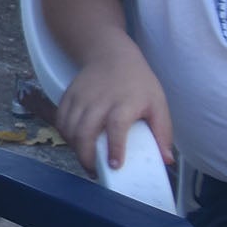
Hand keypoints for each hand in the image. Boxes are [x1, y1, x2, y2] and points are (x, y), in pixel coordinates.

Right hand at [55, 56, 173, 174]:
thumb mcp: (158, 103)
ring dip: (75, 149)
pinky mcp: (68, 96)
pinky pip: (60, 120)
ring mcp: (80, 98)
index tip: (115, 165)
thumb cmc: (137, 82)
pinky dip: (65, 135)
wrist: (111, 55)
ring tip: (86, 159)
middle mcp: (99, 101)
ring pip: (69, 129)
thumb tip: (166, 160)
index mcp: (125, 103)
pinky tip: (75, 143)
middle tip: (95, 171)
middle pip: (85, 132)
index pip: (117, 126)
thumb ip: (162, 132)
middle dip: (87, 156)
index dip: (115, 147)